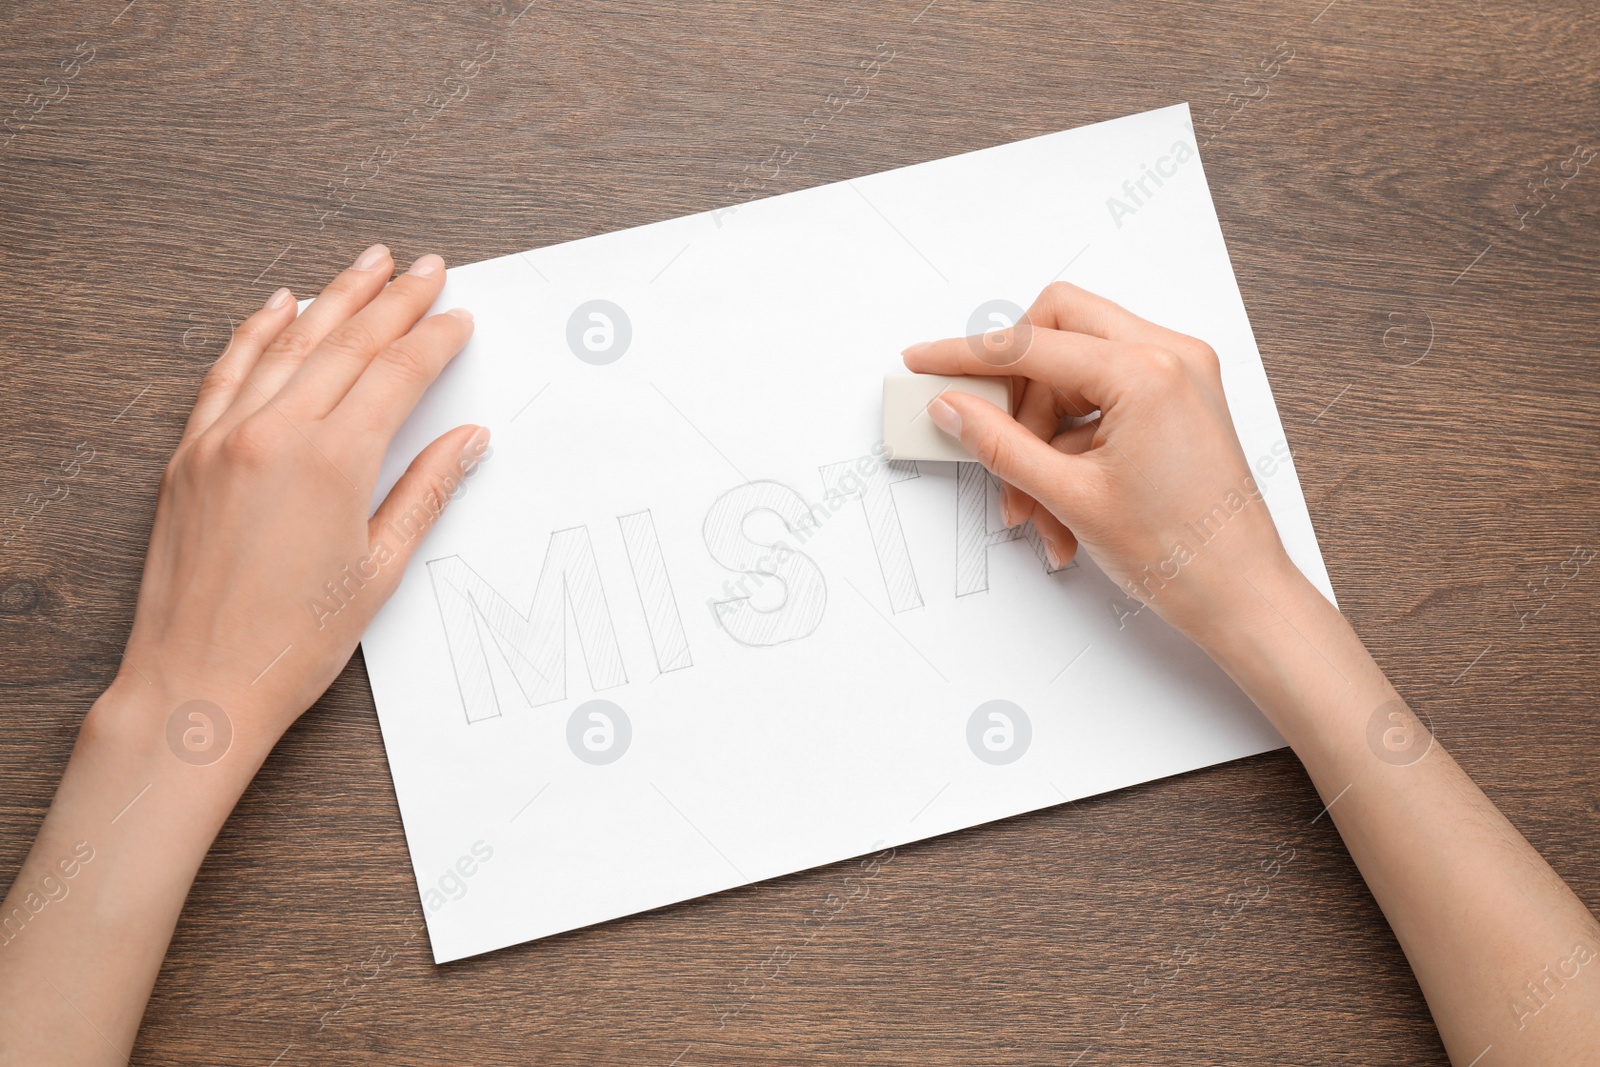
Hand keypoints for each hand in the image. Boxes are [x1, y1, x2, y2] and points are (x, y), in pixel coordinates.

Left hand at [111, 243, 486, 758]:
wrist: (197, 685)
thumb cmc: (290, 643)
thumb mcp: (379, 569)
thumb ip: (425, 490)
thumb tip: (467, 441)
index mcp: (331, 462)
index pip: (396, 375)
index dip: (434, 340)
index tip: (458, 317)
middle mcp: (273, 435)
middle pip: (346, 344)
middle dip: (394, 300)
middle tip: (427, 268)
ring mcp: (223, 440)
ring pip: (288, 343)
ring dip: (333, 297)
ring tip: (367, 263)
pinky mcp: (189, 455)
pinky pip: (227, 372)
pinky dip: (255, 331)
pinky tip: (278, 305)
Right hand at [902, 281, 1293, 638]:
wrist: (1239, 594)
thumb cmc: (1183, 553)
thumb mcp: (1070, 496)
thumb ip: (999, 444)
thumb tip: (953, 408)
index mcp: (1146, 371)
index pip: (1031, 343)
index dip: (966, 355)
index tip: (925, 360)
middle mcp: (1171, 357)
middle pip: (1057, 329)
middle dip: (1016, 388)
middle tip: (989, 434)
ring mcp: (1180, 376)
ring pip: (1077, 370)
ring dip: (1042, 434)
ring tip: (1033, 505)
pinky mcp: (1180, 400)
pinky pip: (1104, 398)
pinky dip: (1072, 443)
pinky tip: (1062, 502)